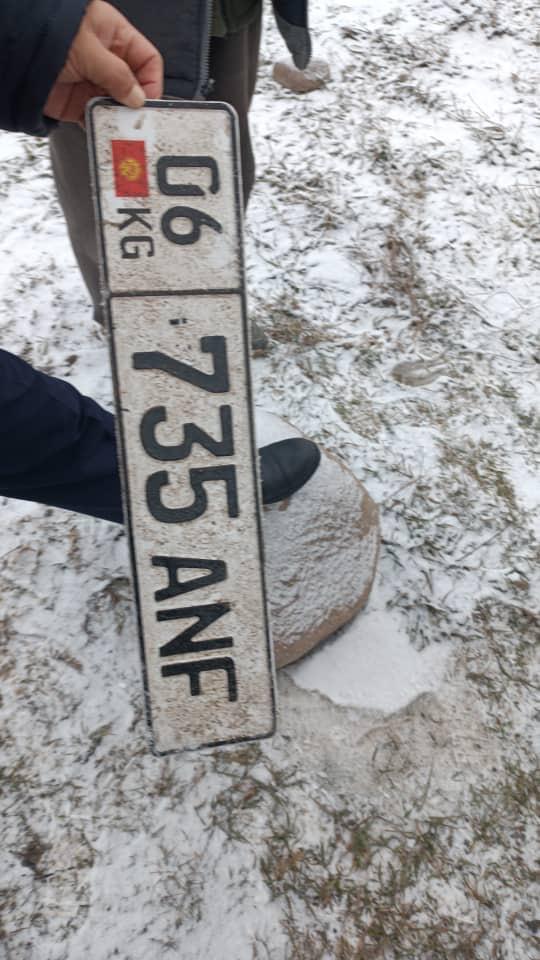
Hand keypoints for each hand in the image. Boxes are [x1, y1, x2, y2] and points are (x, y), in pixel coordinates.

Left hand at [44, 0, 162, 123]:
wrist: (11, 48)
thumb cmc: (47, 31)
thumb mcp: (89, 49)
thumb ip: (117, 74)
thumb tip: (138, 98)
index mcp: (113, 35)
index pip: (146, 59)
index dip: (151, 81)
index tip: (148, 102)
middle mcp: (105, 59)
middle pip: (133, 87)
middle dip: (135, 105)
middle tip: (137, 121)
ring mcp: (91, 81)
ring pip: (116, 105)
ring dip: (118, 119)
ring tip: (119, 129)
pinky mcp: (76, 102)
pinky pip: (96, 118)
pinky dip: (101, 127)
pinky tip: (103, 131)